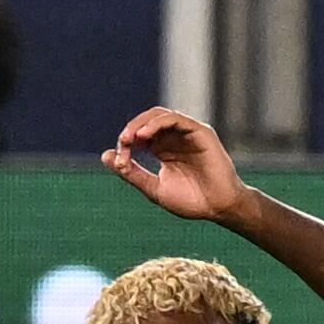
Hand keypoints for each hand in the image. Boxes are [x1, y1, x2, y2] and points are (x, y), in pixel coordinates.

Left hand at [105, 106, 247, 223]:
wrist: (218, 208)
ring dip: (142, 124)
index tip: (118, 160)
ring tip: (130, 137)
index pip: (139, 135)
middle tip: (122, 141)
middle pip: (147, 121)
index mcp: (163, 149)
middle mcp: (175, 138)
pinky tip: (145, 135)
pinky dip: (158, 123)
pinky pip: (176, 119)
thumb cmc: (191, 200)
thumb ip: (132, 173)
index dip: (126, 143)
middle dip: (131, 129)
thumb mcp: (154, 188)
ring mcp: (188, 133)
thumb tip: (105, 156)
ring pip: (160, 115)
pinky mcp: (200, 132)